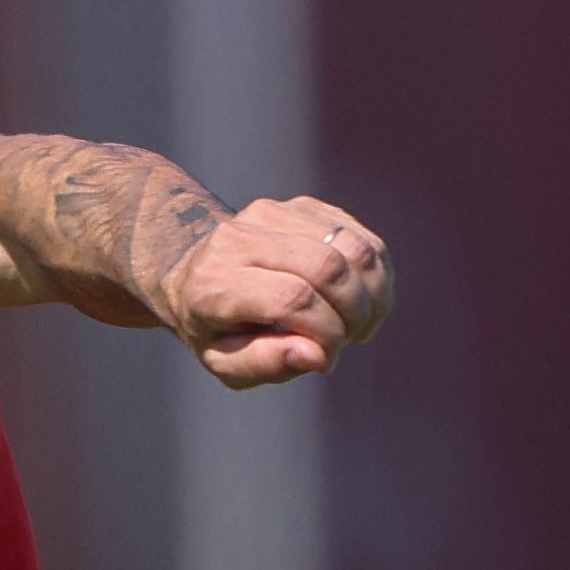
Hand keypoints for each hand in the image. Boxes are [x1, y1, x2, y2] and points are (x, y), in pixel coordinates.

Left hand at [158, 196, 386, 389]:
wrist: (194, 270)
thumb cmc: (214, 326)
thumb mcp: (224, 361)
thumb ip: (265, 363)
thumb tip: (317, 355)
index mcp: (216, 282)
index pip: (292, 298)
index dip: (326, 333)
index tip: (327, 357)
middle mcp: (240, 238)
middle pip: (328, 267)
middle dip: (354, 312)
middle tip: (350, 338)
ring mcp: (273, 213)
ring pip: (353, 248)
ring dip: (372, 294)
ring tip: (358, 323)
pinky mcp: (302, 206)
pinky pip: (361, 238)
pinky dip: (375, 276)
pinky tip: (361, 300)